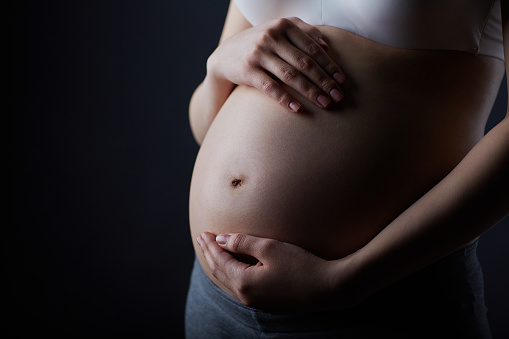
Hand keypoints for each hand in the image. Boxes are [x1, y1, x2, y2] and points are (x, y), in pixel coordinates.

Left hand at [196, 232, 358, 312]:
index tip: (203, 232)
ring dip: (219, 265)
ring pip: (229, 282)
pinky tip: (233, 268)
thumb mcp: (269, 248)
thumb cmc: (301, 265)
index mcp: (244, 283)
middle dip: (210, 254)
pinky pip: (241, 288)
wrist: (330, 288)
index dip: (210, 245)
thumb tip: (221, 240)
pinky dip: (231, 274)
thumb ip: (242, 243)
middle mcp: (247, 296)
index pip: (220, 260)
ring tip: (213, 252)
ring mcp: (258, 302)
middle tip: (202, 239)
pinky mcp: (269, 303)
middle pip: (220, 273)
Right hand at [207, 17, 344, 111]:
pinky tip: (298, 109)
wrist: (225, 55)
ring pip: (290, 76)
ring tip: (324, 104)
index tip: (342, 81)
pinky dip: (285, 99)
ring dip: (310, 92)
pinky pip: (270, 88)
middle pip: (305, 63)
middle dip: (324, 81)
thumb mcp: (279, 30)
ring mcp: (258, 54)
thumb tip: (327, 45)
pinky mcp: (248, 71)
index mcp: (283, 26)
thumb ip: (303, 31)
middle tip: (338, 96)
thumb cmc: (259, 44)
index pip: (312, 48)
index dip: (329, 65)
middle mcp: (271, 37)